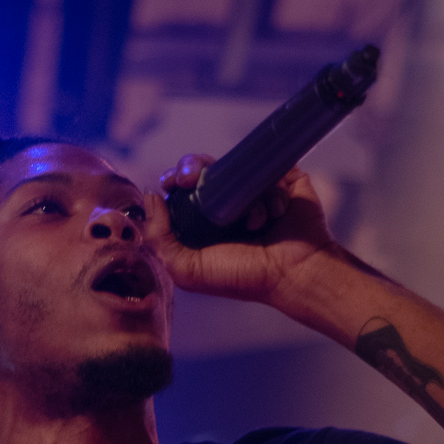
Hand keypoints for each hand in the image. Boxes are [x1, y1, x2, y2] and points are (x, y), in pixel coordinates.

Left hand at [146, 156, 334, 306]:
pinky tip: (276, 216)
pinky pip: (270, 172)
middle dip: (195, 166)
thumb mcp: (187, 269)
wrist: (293, 274)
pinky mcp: (283, 183)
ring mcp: (256, 192)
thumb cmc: (243, 277)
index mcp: (203, 223)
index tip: (176, 181)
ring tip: (254, 222)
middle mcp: (228, 205)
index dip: (175, 178)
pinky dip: (271, 193)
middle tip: (196, 177)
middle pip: (203, 167)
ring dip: (242, 194)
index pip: (182, 188)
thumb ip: (159, 238)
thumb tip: (151, 196)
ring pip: (237, 168)